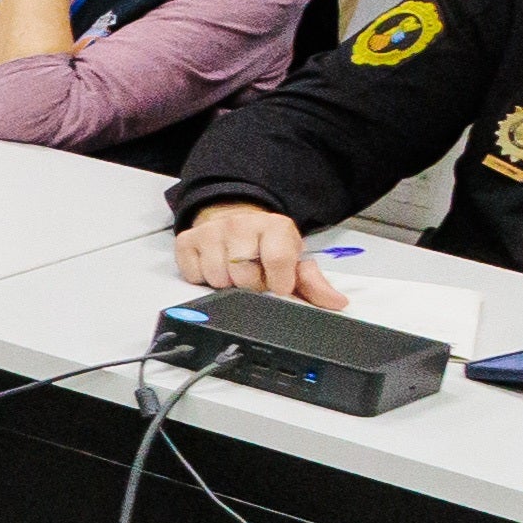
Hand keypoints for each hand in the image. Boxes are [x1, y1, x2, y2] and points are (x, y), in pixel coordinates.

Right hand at [176, 200, 333, 305]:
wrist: (234, 220)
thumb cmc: (267, 245)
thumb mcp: (293, 259)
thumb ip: (312, 283)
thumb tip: (336, 302)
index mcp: (274, 226)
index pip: (278, 260)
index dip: (279, 283)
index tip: (279, 287)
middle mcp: (240, 224)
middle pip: (244, 276)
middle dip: (251, 286)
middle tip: (255, 279)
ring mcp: (211, 232)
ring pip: (218, 278)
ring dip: (227, 284)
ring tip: (235, 274)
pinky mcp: (186, 240)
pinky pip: (194, 275)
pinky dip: (204, 279)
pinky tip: (215, 268)